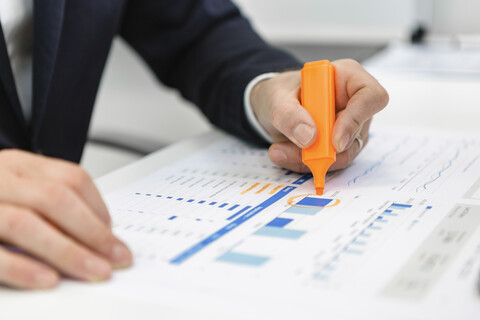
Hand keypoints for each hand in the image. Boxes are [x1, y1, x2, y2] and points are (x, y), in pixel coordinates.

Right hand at [0, 150, 131, 288]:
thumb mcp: (17, 187)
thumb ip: (49, 201)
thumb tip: (99, 231)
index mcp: (19, 164)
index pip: (72, 178)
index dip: (99, 208)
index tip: (115, 235)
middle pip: (56, 200)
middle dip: (93, 233)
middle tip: (117, 258)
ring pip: (27, 223)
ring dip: (68, 252)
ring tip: (95, 271)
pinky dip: (21, 267)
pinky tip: (48, 280)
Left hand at [250, 59, 388, 171]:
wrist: (274, 106)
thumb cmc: (281, 93)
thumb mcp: (275, 99)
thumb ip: (288, 115)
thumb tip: (309, 137)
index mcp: (347, 77)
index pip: (371, 96)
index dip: (356, 120)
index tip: (334, 142)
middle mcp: (355, 103)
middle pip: (357, 132)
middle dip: (325, 149)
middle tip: (293, 152)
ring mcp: (351, 126)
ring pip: (343, 154)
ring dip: (311, 159)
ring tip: (279, 151)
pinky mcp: (341, 146)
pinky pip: (330, 162)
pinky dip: (306, 163)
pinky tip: (285, 153)